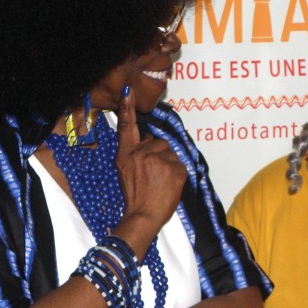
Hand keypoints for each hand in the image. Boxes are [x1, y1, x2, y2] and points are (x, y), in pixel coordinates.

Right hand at [114, 86, 186, 254]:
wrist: (143, 216)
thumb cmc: (135, 197)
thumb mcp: (125, 173)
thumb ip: (135, 154)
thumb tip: (149, 142)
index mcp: (126, 155)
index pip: (127, 127)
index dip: (127, 108)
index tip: (128, 91)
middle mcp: (141, 153)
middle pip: (158, 142)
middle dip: (159, 155)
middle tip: (154, 175)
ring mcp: (158, 160)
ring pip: (171, 153)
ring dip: (170, 164)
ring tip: (161, 181)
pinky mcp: (174, 168)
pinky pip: (181, 164)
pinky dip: (179, 174)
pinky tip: (170, 184)